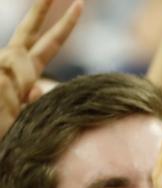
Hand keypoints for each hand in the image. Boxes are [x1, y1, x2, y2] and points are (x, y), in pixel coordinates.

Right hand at [0, 0, 83, 136]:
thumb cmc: (3, 125)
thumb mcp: (27, 115)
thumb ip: (35, 100)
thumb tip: (37, 88)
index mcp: (27, 68)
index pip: (50, 42)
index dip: (65, 25)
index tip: (78, 5)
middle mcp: (13, 59)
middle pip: (30, 29)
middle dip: (42, 9)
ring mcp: (1, 62)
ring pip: (15, 67)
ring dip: (13, 95)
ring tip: (7, 109)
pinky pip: (6, 79)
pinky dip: (7, 97)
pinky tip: (4, 103)